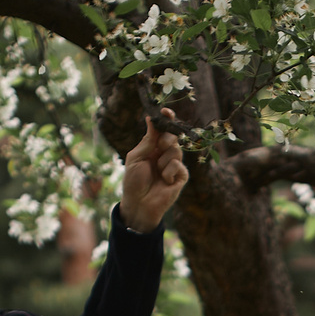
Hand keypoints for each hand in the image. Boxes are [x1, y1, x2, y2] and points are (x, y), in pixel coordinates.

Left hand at [119, 117, 188, 232]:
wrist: (138, 204)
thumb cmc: (133, 181)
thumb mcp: (135, 157)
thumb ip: (147, 139)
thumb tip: (151, 119)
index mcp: (153, 147)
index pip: (163, 130)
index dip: (166, 120)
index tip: (165, 111)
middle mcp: (165, 154)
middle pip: (173, 136)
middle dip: (166, 139)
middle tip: (159, 147)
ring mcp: (174, 165)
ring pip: (176, 150)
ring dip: (163, 160)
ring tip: (157, 171)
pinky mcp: (181, 177)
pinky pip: (178, 165)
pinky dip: (168, 171)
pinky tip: (164, 181)